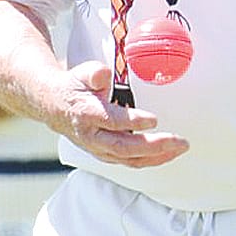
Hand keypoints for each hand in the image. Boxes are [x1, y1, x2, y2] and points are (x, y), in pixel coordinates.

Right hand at [58, 62, 188, 167]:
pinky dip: (152, 160)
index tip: (154, 119)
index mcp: (86, 114)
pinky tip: (169, 153)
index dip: (132, 121)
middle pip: (123, 147)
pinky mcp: (107, 155)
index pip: (111, 121)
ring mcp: (99, 149)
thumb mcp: (81, 73)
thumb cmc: (74, 89)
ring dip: (157, 156)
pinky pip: (131, 161)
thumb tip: (103, 74)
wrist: (55, 108)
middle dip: (153, 146)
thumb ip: (94, 73)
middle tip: (178, 140)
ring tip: (180, 147)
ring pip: (130, 159)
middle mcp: (92, 137)